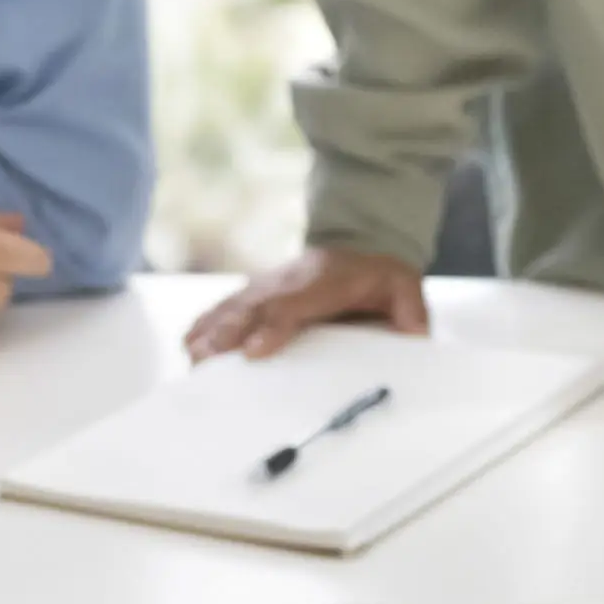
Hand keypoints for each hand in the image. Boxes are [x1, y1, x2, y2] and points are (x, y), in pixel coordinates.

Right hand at [187, 243, 429, 360]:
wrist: (359, 243)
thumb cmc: (376, 275)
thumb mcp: (403, 286)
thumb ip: (410, 310)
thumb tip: (413, 335)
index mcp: (324, 281)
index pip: (294, 303)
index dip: (272, 326)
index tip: (254, 351)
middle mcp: (288, 281)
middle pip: (253, 307)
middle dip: (229, 333)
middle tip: (209, 360)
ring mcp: (267, 285)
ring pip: (233, 306)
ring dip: (212, 331)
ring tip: (193, 359)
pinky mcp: (255, 293)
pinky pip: (224, 306)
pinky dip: (206, 324)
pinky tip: (190, 346)